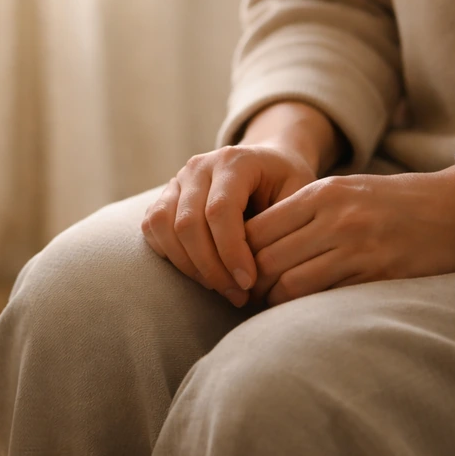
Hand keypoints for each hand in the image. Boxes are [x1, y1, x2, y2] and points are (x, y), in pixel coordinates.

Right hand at [141, 144, 317, 306]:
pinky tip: (200, 273)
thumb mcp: (301, 195)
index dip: (231, 251)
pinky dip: (171, 256)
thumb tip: (265, 268)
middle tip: (237, 295)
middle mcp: (198, 166)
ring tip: (219, 288)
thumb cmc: (286, 185)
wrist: (267, 163)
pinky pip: (153, 229)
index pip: (219, 210)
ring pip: (163, 226)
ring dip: (188, 265)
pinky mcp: (165, 196)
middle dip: (210, 267)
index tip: (248, 282)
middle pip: (188, 223)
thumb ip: (284, 224)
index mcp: (233, 160)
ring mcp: (177, 180)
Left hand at [246, 163, 454, 305]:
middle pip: (266, 258)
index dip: (237, 254)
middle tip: (242, 294)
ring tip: (267, 305)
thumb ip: (298, 212)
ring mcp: (356, 248)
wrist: (454, 210)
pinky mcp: (377, 275)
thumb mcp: (339, 192)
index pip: (257, 228)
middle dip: (249, 282)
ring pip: (290, 283)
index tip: (234, 268)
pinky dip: (303, 309)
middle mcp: (334, 218)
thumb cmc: (388, 202)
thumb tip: (248, 240)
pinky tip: (298, 311)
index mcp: (320, 194)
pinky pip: (324, 298)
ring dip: (272, 300)